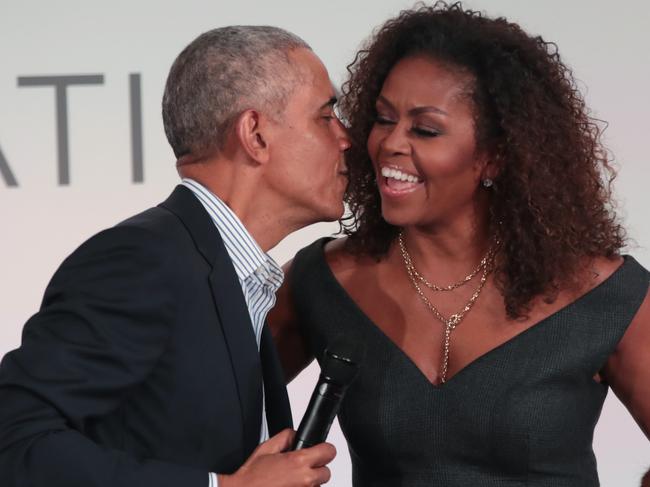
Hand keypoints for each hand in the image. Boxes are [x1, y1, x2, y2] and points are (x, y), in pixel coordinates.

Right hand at [218, 429, 335, 486]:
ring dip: (308, 482)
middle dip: (316, 468)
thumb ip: (286, 437)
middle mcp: (305, 479)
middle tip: (302, 468)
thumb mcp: (267, 447)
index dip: (324, 449)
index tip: (321, 451)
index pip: (329, 452)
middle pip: (326, 472)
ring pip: (317, 486)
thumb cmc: (252, 476)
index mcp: (298, 461)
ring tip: (291, 480)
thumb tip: (296, 435)